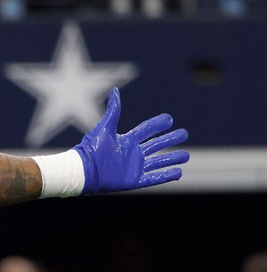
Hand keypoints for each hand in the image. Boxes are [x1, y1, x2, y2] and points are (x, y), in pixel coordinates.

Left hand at [74, 87, 188, 193]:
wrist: (83, 171)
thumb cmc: (91, 149)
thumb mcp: (104, 128)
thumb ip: (113, 111)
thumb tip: (115, 90)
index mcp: (127, 140)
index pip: (147, 130)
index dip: (158, 124)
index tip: (169, 119)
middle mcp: (133, 153)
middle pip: (157, 144)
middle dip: (170, 139)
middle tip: (184, 134)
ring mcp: (134, 167)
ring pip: (159, 161)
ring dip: (173, 158)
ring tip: (186, 155)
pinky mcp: (134, 180)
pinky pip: (154, 178)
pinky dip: (167, 175)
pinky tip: (178, 172)